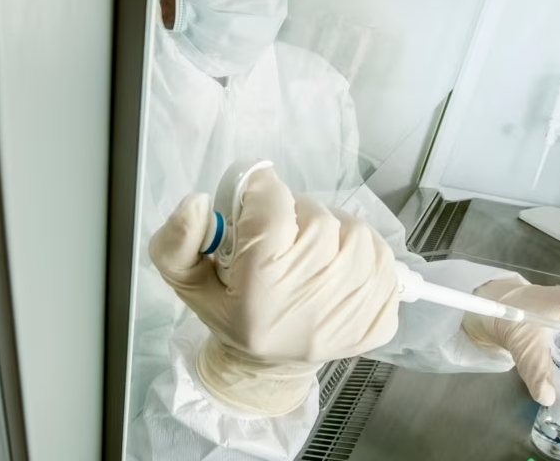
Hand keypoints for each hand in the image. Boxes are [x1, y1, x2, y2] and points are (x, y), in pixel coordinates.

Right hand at [149, 167, 401, 415]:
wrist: (271, 365)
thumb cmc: (232, 313)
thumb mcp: (188, 280)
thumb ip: (178, 240)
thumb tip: (196, 202)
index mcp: (260, 291)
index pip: (272, 210)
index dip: (262, 194)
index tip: (256, 201)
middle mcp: (311, 299)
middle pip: (316, 218)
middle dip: (296, 215)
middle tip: (281, 234)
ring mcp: (354, 309)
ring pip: (353, 230)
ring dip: (332, 232)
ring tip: (309, 253)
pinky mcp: (381, 316)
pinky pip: (380, 254)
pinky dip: (359, 252)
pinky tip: (336, 269)